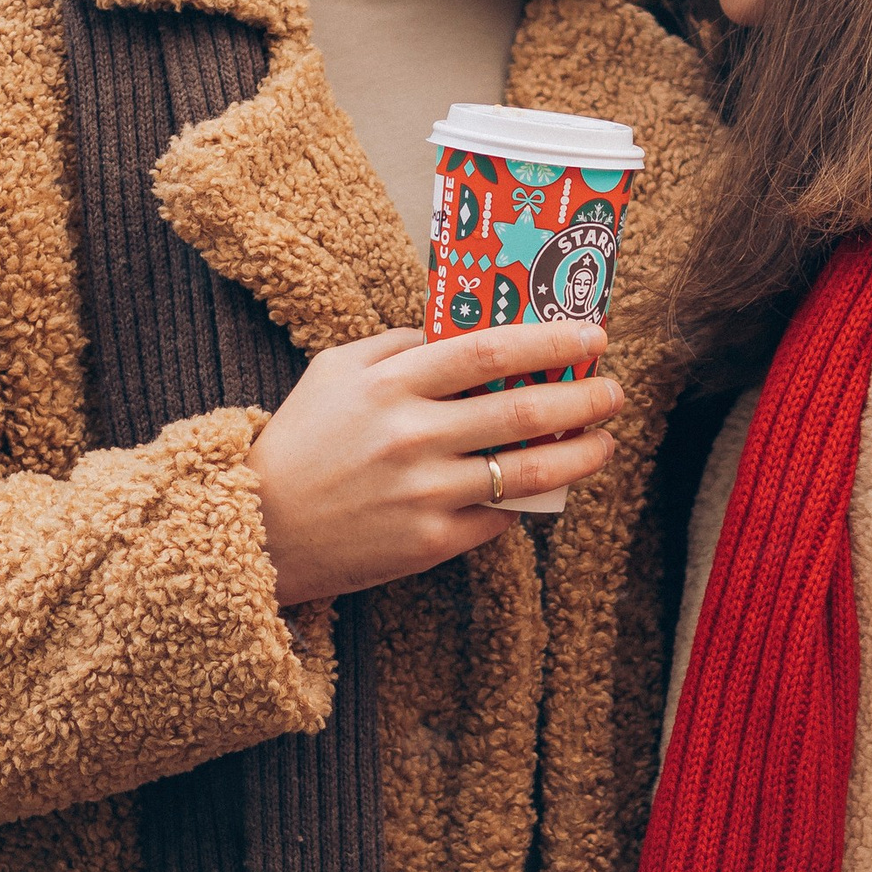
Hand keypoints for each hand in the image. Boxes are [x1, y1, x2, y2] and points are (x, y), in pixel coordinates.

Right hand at [247, 321, 619, 607]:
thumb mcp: (335, 370)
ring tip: (604, 441)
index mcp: (390, 384)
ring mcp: (424, 493)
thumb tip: (463, 330)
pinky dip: (531, 500)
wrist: (259, 528)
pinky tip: (548, 485)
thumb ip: (398, 345)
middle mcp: (412, 436)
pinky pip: (500, 517)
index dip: (549, 343)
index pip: (488, 351)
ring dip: (579, 454)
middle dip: (583, 399)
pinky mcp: (428, 542)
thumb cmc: (300, 440)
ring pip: (527, 471)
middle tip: (613, 390)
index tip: (592, 336)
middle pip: (522, 411)